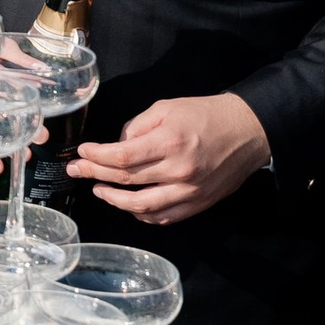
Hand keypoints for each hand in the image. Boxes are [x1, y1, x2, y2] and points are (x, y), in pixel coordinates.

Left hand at [69, 92, 269, 224]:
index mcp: (170, 142)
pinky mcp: (199, 203)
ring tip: (99, 190)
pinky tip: (128, 204)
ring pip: (142, 206)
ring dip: (114, 200)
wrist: (248, 131)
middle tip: (76, 170)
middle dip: (95, 175)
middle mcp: (179, 171)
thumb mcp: (167, 107)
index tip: (81, 153)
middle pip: (126, 180)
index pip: (122, 157)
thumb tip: (115, 146)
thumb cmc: (206, 115)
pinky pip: (164, 217)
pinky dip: (142, 214)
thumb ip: (137, 126)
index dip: (96, 158)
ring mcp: (190, 191)